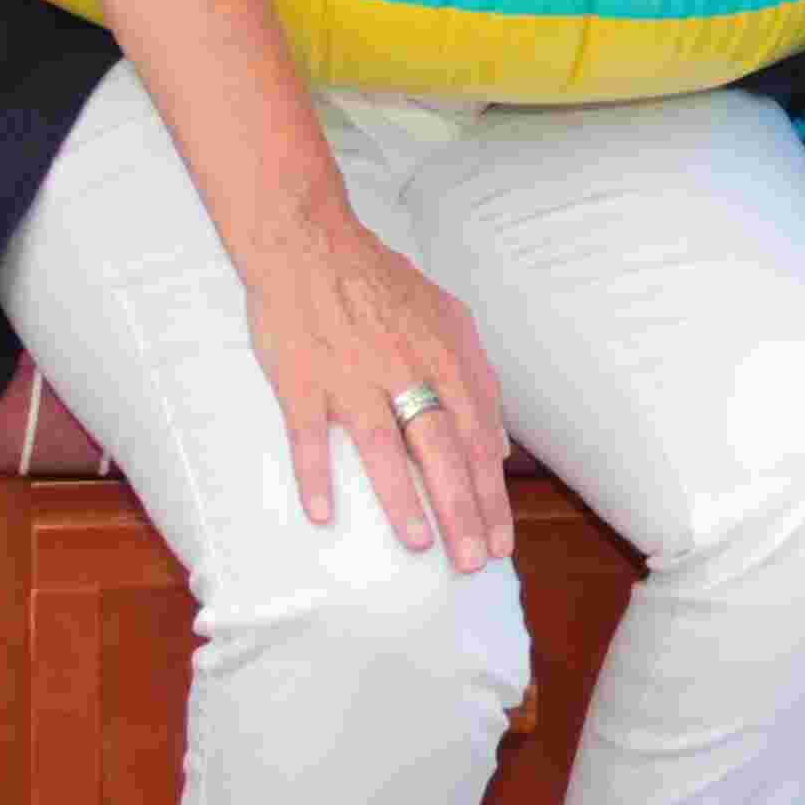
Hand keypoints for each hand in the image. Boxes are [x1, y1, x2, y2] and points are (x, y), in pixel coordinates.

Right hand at [246, 220, 513, 572]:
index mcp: (443, 356)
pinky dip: (316, 475)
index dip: (491, 493)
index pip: (478, 436)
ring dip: (404, 499)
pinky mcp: (302, 381)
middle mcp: (403, 369)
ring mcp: (351, 377)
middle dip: (463, 509)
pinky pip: (309, 436)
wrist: (308, 243)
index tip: (501, 539)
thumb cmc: (378, 284)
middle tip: (475, 560)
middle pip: (442, 449)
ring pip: (384, 446)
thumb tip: (498, 444)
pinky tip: (325, 516)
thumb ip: (476, 377)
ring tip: (421, 545)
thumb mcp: (446, 318)